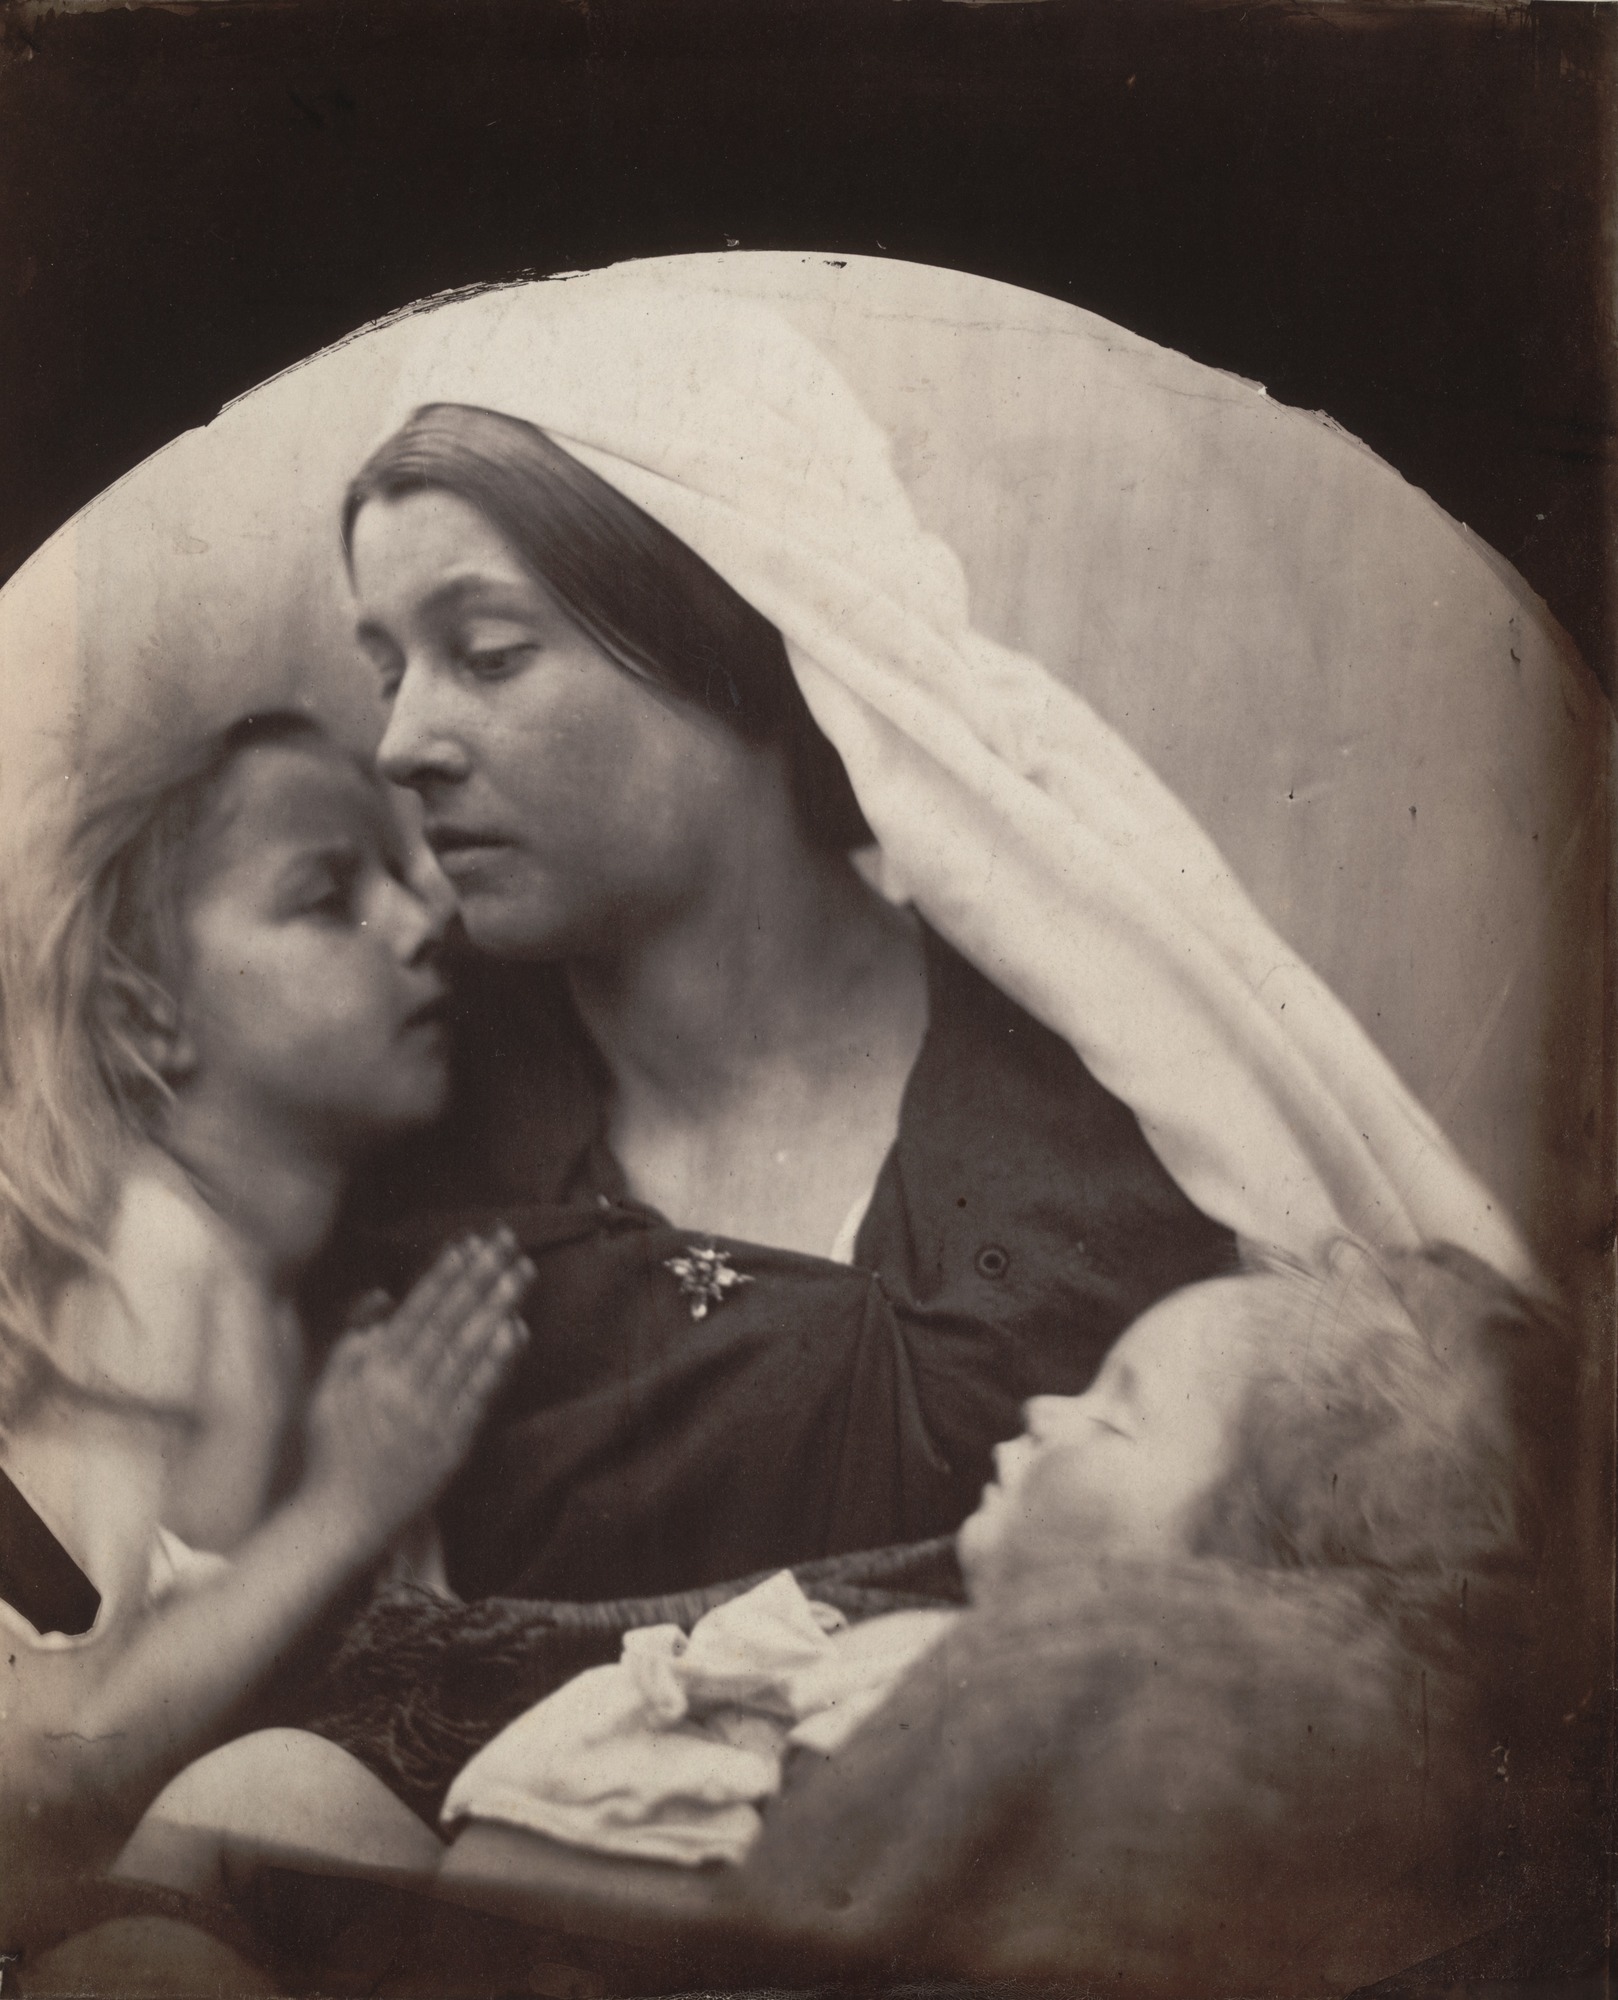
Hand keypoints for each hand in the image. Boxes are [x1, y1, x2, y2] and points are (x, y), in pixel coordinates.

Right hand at [301, 1229, 533, 1549]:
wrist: (339, 1518)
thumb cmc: (332, 1450)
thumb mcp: (328, 1388)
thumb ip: (355, 1340)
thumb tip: (385, 1295)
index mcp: (372, 1371)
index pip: (416, 1311)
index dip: (445, 1275)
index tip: (468, 1244)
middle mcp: (402, 1388)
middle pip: (449, 1321)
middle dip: (480, 1277)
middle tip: (507, 1243)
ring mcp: (429, 1416)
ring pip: (468, 1351)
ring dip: (498, 1307)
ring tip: (522, 1273)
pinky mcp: (451, 1445)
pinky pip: (479, 1395)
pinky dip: (500, 1361)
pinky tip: (518, 1331)